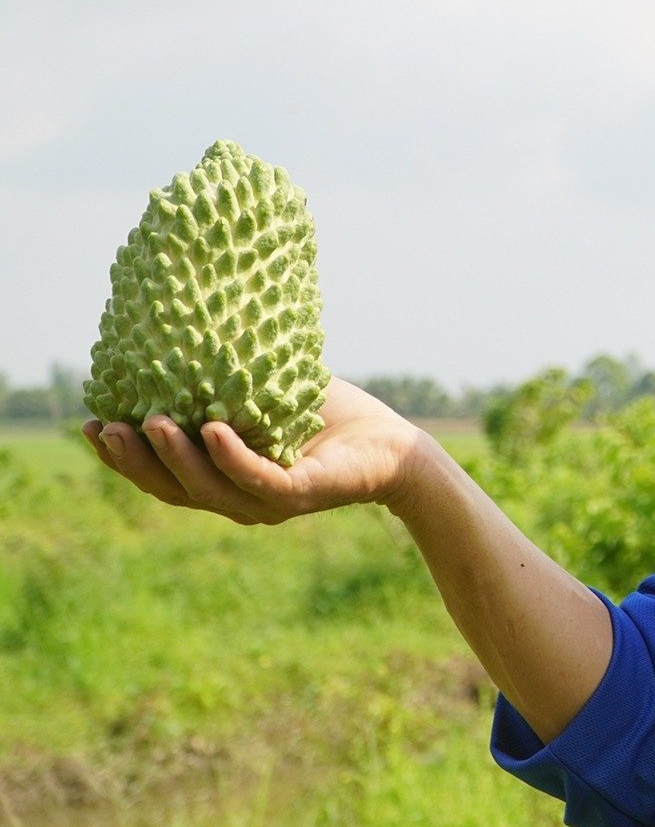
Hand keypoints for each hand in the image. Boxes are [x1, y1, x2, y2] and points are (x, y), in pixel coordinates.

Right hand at [82, 378, 427, 524]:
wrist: (393, 445)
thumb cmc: (328, 416)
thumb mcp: (266, 392)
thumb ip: (223, 378)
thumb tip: (182, 324)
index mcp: (223, 479)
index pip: (162, 477)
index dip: (122, 459)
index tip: (89, 424)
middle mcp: (239, 499)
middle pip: (174, 488)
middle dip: (134, 461)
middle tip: (104, 426)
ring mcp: (269, 502)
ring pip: (209, 488)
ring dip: (175, 457)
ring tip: (151, 422)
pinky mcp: (303, 495)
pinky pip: (260, 479)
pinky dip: (232, 457)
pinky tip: (214, 430)